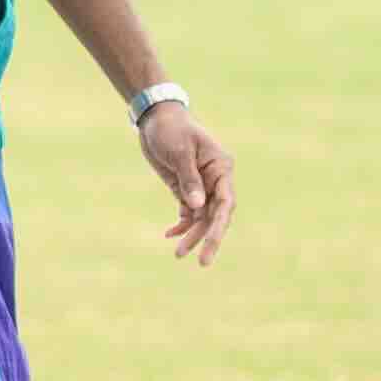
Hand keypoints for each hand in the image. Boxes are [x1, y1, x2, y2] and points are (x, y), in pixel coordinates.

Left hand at [136, 96, 233, 262]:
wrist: (155, 118)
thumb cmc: (171, 129)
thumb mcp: (179, 151)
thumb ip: (189, 179)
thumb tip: (198, 206)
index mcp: (221, 168)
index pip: (226, 202)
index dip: (220, 225)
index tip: (211, 244)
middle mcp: (216, 180)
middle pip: (216, 215)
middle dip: (208, 238)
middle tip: (200, 262)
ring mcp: (201, 185)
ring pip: (202, 217)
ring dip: (192, 234)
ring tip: (178, 254)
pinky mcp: (186, 188)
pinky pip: (188, 211)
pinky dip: (181, 224)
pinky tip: (169, 234)